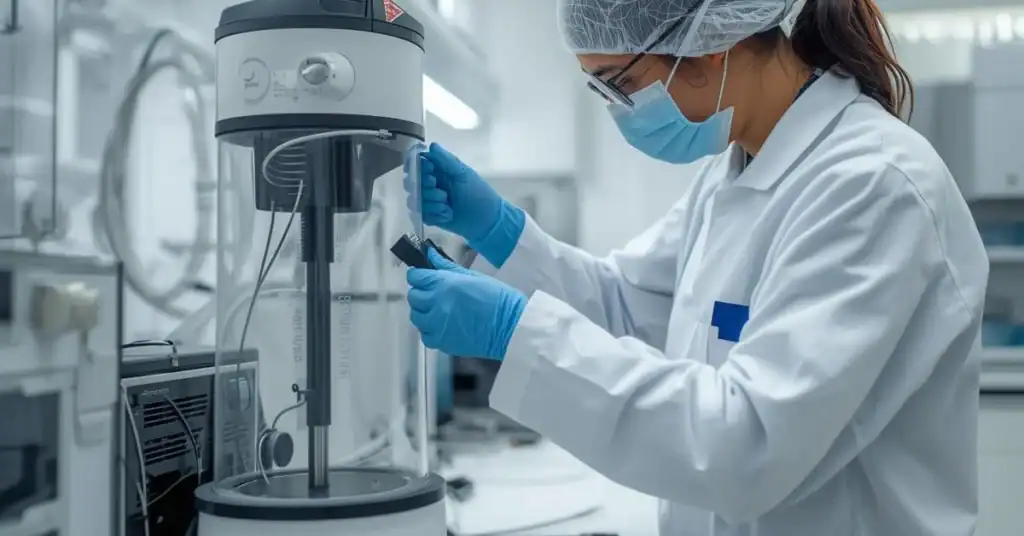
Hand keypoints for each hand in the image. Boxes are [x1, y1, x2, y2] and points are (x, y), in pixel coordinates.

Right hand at [404, 143, 524, 267]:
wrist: (486, 220)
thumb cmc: (478, 193)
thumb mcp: (463, 174)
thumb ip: (446, 160)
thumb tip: (431, 145)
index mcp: (439, 170)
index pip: (417, 164)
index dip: (418, 169)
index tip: (430, 174)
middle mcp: (431, 183)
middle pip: (411, 182)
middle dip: (425, 189)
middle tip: (442, 193)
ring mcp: (429, 200)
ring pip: (414, 199)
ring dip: (431, 203)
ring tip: (447, 205)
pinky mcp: (430, 215)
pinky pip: (420, 213)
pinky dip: (434, 214)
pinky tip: (447, 215)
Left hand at [406, 249, 526, 359]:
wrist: (511, 326)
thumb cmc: (498, 299)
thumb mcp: (472, 276)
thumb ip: (447, 267)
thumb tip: (431, 255)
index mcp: (444, 284)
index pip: (416, 277)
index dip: (419, 275)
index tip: (424, 277)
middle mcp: (436, 304)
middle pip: (414, 297)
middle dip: (421, 292)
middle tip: (434, 293)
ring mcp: (437, 325)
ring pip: (416, 316)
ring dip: (424, 312)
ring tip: (439, 310)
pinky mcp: (442, 342)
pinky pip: (425, 335)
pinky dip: (430, 330)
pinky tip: (442, 325)